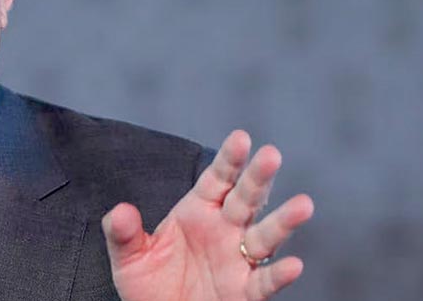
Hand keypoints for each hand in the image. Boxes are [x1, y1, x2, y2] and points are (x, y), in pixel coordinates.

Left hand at [102, 130, 313, 300]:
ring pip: (264, 236)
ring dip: (283, 221)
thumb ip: (123, 234)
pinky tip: (293, 265)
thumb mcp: (130, 257)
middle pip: (245, 198)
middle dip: (258, 177)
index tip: (241, 137)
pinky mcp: (245, 291)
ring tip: (304, 205)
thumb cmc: (149, 284)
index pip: (217, 179)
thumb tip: (119, 212)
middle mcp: (225, 229)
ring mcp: (238, 259)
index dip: (229, 159)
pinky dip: (278, 273)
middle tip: (272, 154)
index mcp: (199, 210)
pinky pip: (264, 281)